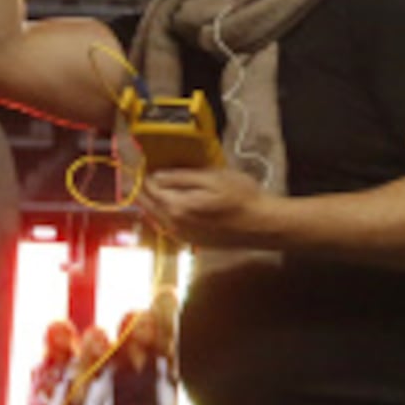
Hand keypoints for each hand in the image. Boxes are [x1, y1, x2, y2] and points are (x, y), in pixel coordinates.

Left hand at [133, 165, 277, 250]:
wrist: (263, 225)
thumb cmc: (242, 196)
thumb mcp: (213, 178)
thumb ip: (181, 177)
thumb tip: (156, 175)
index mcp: (176, 206)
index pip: (149, 188)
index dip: (143, 173)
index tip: (142, 162)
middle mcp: (173, 225)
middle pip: (147, 205)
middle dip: (142, 189)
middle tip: (141, 173)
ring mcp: (182, 236)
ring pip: (155, 217)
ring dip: (151, 202)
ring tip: (153, 186)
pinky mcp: (192, 241)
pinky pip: (167, 226)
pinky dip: (162, 213)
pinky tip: (169, 204)